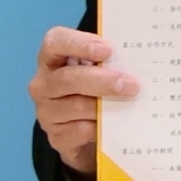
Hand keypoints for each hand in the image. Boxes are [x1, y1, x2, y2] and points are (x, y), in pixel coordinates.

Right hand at [30, 27, 136, 177]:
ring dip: (106, 105)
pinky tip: (115, 123)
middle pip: (67, 79)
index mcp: (52, 58)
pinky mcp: (57, 137)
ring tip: (129, 102)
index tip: (107, 50)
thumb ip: (107, 59)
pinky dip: (101, 127)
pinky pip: (81, 131)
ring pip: (76, 107)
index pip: (55, 42)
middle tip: (130, 84)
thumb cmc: (93, 86)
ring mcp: (47, 112)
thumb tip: (137, 55)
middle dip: (102, 80)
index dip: (79, 44)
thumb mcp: (97, 67)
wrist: (83, 129)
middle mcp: (43, 84)